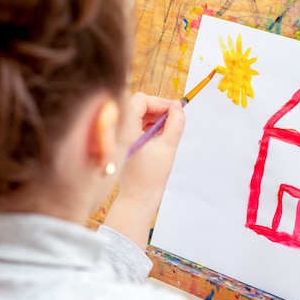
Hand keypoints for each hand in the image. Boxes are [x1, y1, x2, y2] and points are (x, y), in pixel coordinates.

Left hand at [104, 92, 185, 249]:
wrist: (138, 199)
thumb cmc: (151, 176)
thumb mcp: (168, 147)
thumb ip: (175, 124)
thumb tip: (178, 107)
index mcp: (125, 128)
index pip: (141, 100)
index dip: (160, 102)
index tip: (176, 110)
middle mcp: (120, 129)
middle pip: (139, 106)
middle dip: (159, 109)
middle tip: (176, 117)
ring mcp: (121, 136)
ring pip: (139, 116)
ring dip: (156, 118)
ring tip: (171, 127)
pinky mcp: (126, 144)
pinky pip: (138, 127)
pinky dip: (151, 127)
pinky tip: (162, 135)